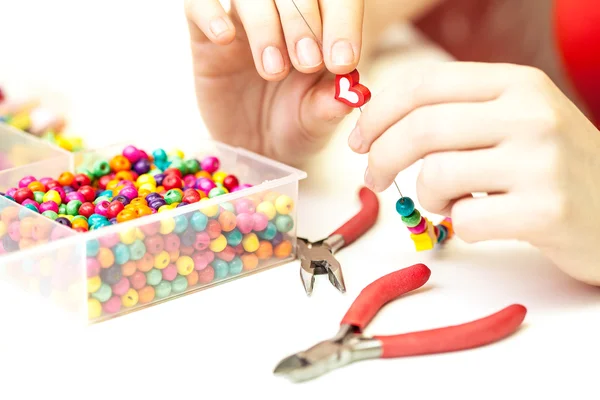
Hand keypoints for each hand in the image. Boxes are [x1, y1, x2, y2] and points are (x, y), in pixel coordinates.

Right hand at [184, 0, 364, 165]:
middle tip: (307, 64)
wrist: (257, 147)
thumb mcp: (317, 119)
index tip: (342, 62)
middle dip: (303, 22)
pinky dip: (210, 13)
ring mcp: (242, 21)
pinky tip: (225, 39)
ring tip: (273, 70)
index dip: (342, 21)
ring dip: (264, 25)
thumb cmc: (294, 124)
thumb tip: (352, 92)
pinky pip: (197, 4)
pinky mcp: (205, 36)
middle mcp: (282, 13)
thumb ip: (331, 103)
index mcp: (320, 23)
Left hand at [350, 62, 599, 284]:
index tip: (360, 139)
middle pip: (421, 128)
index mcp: (517, 83)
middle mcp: (530, 114)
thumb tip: (379, 125)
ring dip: (428, 197)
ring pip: (436, 175)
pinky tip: (482, 221)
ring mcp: (540, 161)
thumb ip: (458, 114)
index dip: (378, 113)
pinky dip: (459, 226)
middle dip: (381, 157)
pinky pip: (465, 219)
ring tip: (451, 202)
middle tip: (373, 179)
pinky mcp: (546, 210)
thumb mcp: (515, 120)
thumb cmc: (553, 167)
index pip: (425, 84)